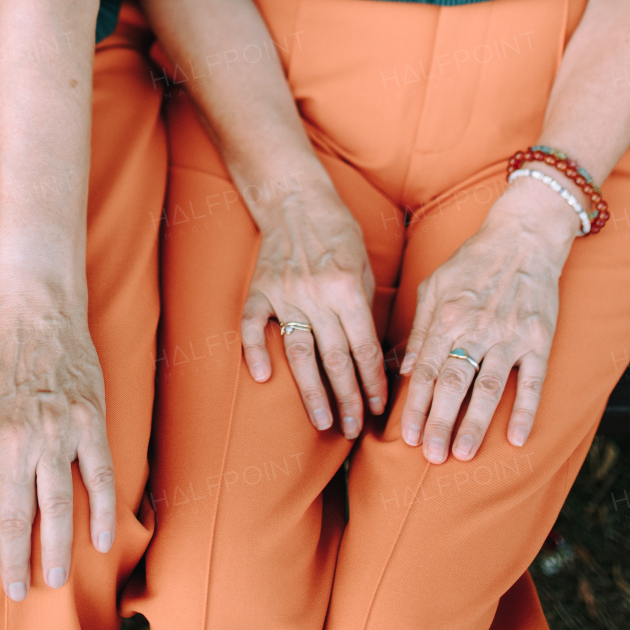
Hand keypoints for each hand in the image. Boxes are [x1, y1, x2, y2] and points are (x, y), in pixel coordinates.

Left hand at [0, 294, 114, 600]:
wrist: (34, 310)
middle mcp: (17, 445)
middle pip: (15, 521)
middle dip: (14, 563)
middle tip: (17, 593)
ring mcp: (58, 436)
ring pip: (57, 509)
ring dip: (55, 551)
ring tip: (53, 579)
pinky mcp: (91, 423)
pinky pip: (99, 479)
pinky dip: (102, 513)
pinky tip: (102, 540)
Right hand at [240, 175, 386, 437]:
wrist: (296, 199)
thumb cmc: (337, 231)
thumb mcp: (365, 266)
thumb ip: (365, 309)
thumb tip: (370, 356)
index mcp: (347, 288)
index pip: (363, 347)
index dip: (372, 382)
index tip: (377, 410)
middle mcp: (316, 294)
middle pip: (335, 358)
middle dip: (347, 398)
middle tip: (352, 430)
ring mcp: (284, 293)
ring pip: (299, 352)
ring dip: (312, 391)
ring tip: (323, 421)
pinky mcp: (259, 290)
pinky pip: (253, 326)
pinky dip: (254, 351)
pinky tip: (262, 378)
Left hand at [398, 184, 579, 462]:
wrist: (523, 238)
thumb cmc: (472, 263)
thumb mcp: (434, 286)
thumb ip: (420, 328)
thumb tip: (405, 370)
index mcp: (447, 316)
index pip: (426, 370)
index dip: (415, 405)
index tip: (406, 436)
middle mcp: (476, 328)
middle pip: (453, 382)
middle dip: (440, 422)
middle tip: (430, 455)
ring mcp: (510, 335)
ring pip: (489, 387)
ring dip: (476, 423)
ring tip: (464, 453)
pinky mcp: (539, 339)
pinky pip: (532, 380)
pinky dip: (525, 410)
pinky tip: (518, 439)